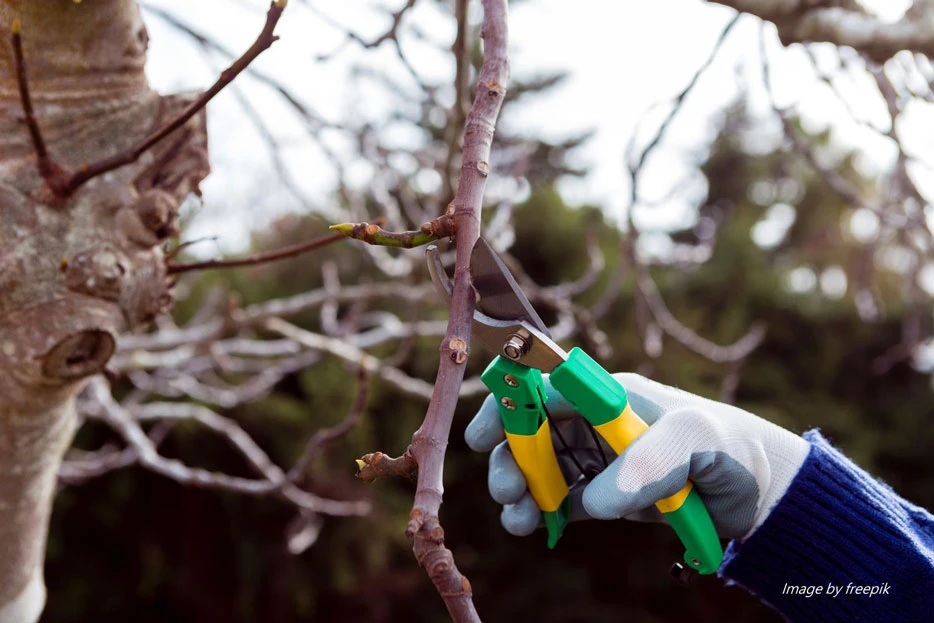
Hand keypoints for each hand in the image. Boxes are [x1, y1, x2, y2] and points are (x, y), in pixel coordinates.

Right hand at [465, 373, 809, 539]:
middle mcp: (593, 422)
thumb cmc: (727, 445)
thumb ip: (647, 462)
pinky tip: (534, 527)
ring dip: (519, 489)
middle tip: (507, 490)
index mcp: (607, 394)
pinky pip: (559, 500)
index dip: (507, 406)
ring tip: (518, 518)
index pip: (544, 388)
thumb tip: (595, 501)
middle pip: (531, 431)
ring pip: (538, 468)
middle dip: (509, 458)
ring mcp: (596, 458)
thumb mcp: (694, 440)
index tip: (483, 436)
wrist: (756, 490)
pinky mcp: (603, 493)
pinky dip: (540, 513)